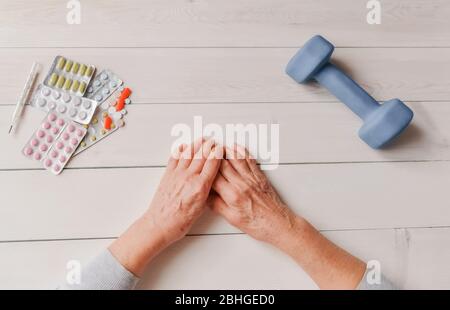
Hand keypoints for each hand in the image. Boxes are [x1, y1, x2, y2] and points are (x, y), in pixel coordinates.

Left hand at [145, 137, 223, 245]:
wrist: (160, 224)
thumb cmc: (180, 221)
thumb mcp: (201, 208)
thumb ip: (207, 191)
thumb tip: (211, 181)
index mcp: (200, 186)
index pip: (212, 163)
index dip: (218, 153)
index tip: (221, 148)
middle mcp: (189, 177)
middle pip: (202, 154)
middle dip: (209, 145)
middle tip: (214, 141)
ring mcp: (177, 174)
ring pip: (189, 153)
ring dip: (197, 144)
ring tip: (203, 139)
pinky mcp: (167, 174)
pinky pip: (175, 157)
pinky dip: (180, 150)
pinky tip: (184, 146)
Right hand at [208, 144, 365, 288]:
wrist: (279, 224)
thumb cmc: (259, 225)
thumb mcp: (233, 219)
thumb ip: (218, 206)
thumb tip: (206, 197)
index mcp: (233, 196)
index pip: (214, 178)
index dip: (205, 169)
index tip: (198, 163)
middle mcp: (242, 184)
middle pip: (224, 165)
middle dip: (213, 156)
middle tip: (205, 149)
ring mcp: (252, 179)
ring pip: (236, 159)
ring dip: (226, 150)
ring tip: (217, 145)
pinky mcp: (260, 177)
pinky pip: (249, 161)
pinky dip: (241, 152)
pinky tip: (235, 147)